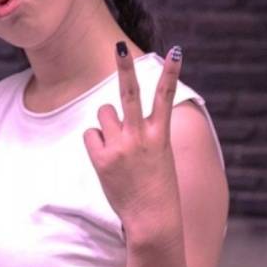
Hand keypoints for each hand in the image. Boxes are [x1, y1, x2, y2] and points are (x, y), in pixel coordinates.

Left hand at [83, 44, 183, 239]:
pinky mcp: (102, 158)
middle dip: (125, 68)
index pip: (166, 97)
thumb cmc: (157, 188)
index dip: (171, 72)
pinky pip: (91, 135)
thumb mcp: (159, 156)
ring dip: (107, 123)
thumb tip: (116, 115)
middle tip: (119, 47)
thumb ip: (144, 134)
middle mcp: (140, 136)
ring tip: (117, 145)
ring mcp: (121, 146)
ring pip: (103, 113)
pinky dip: (96, 143)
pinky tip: (106, 159)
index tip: (176, 51)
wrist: (152, 219)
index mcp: (161, 135)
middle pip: (129, 94)